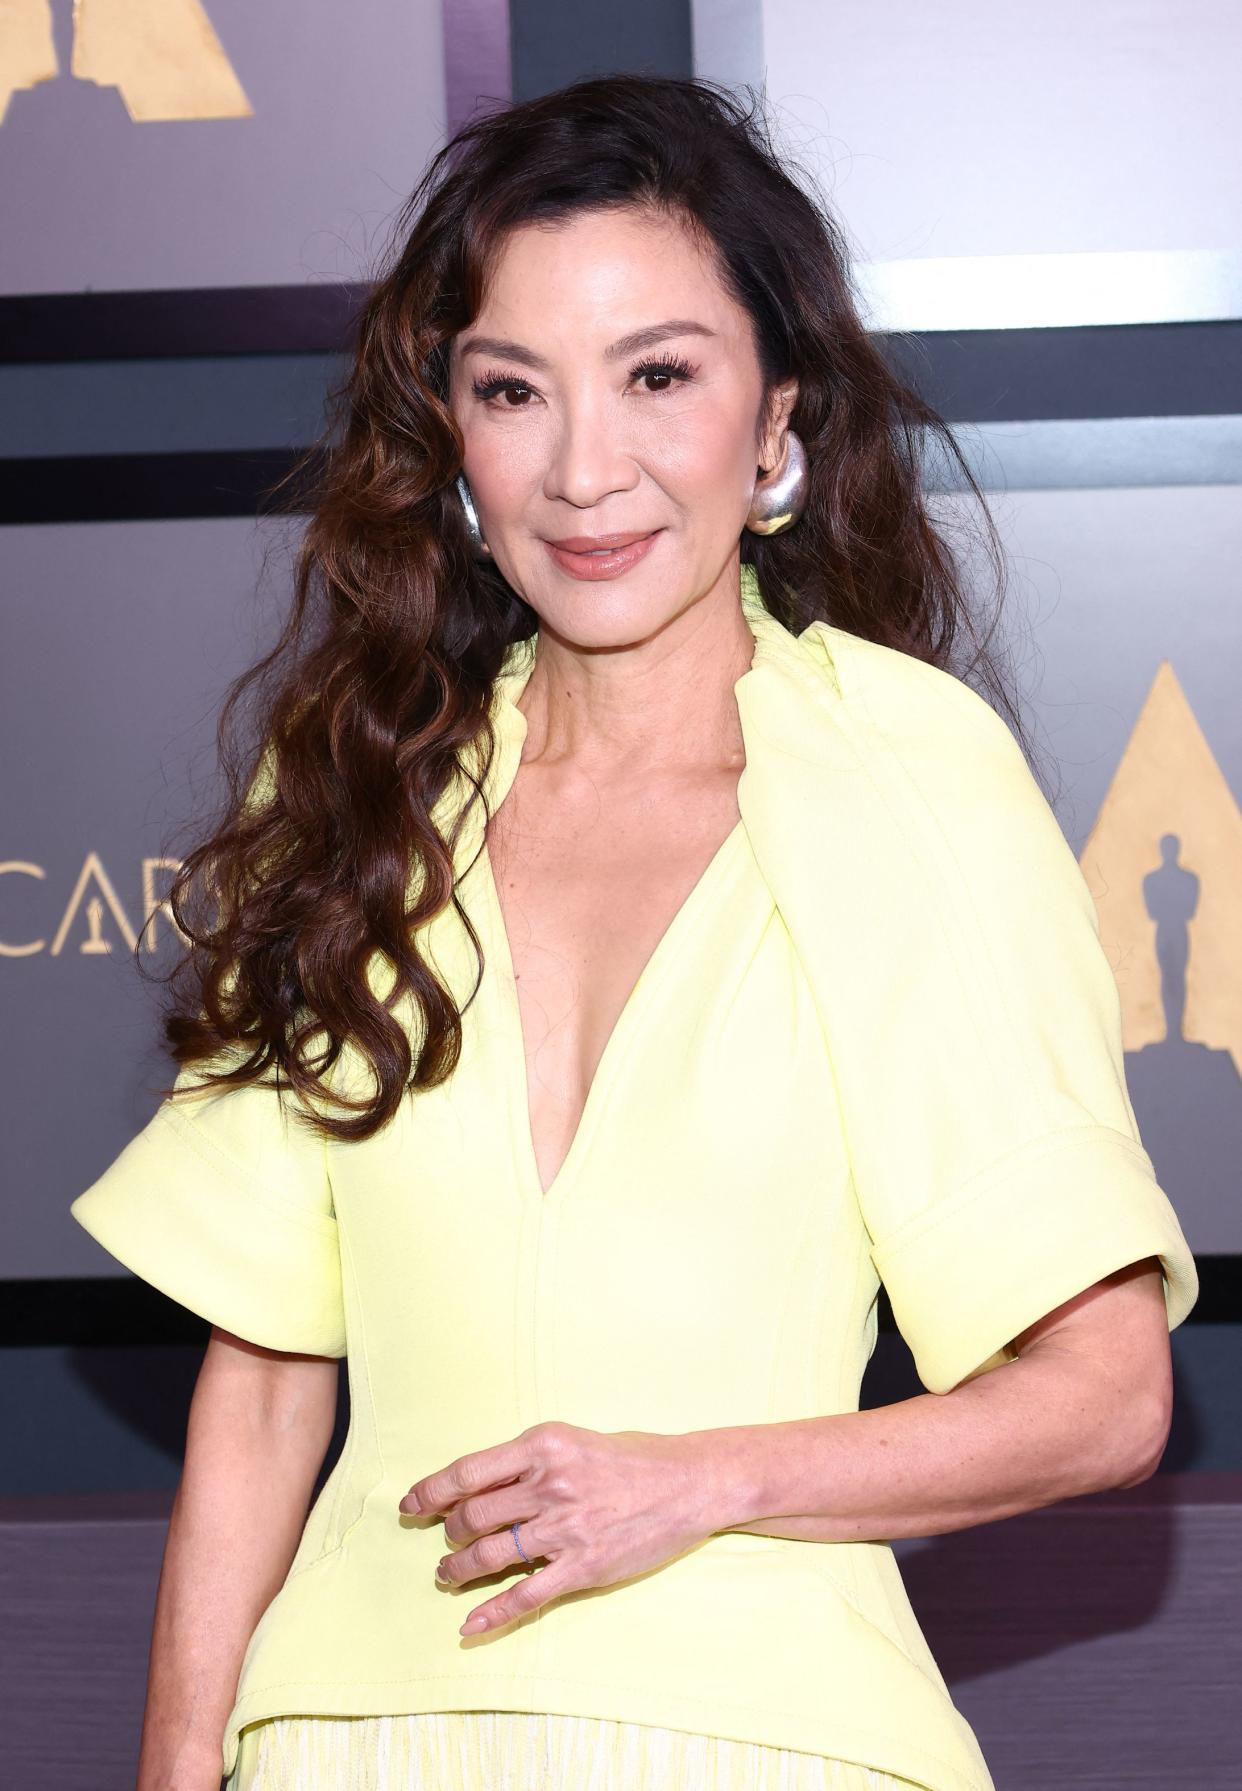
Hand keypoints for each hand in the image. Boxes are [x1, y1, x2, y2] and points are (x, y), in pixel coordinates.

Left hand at [398, 1420, 718, 1635]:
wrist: (690, 1482)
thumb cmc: (632, 1457)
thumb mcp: (573, 1440)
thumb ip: (528, 1461)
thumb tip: (476, 1487)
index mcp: (542, 1445)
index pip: (467, 1472)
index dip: (430, 1491)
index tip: (411, 1504)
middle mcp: (549, 1484)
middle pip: (472, 1516)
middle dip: (448, 1534)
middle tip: (445, 1543)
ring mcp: (566, 1528)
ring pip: (489, 1556)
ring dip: (458, 1570)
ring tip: (448, 1575)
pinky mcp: (584, 1567)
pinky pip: (526, 1596)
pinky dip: (491, 1614)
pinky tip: (469, 1626)